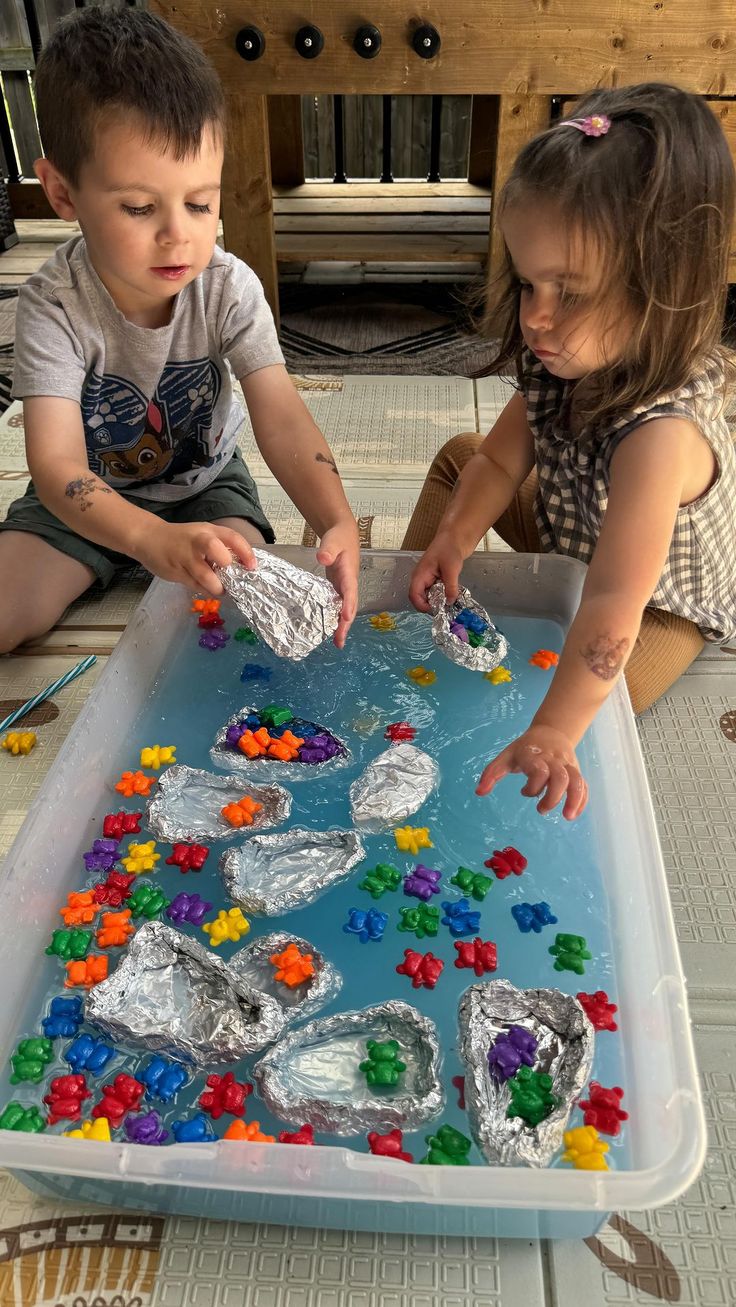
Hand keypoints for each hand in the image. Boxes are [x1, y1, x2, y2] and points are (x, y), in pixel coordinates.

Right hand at [133, 519, 256, 594]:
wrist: (148, 538)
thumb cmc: (182, 539)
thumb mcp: (202, 535)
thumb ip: (220, 547)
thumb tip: (241, 566)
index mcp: (208, 530)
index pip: (232, 537)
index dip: (245, 552)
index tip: (252, 566)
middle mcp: (197, 541)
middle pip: (215, 548)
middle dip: (226, 565)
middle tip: (231, 576)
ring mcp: (185, 557)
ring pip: (205, 576)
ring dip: (217, 587)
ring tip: (221, 590)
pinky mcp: (176, 571)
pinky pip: (195, 586)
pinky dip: (205, 591)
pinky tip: (208, 590)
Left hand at [317, 521, 359, 647]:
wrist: (343, 535)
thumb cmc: (339, 537)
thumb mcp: (333, 540)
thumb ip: (329, 549)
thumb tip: (323, 558)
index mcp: (349, 573)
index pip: (350, 591)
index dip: (348, 605)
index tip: (345, 618)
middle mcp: (349, 584)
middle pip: (349, 607)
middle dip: (345, 624)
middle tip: (339, 641)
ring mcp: (344, 588)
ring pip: (344, 609)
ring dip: (341, 626)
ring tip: (337, 643)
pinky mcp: (337, 589)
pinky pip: (337, 606)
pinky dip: (334, 618)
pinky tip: (328, 630)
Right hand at [408, 531, 465, 612]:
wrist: (455, 536)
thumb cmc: (449, 548)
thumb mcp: (451, 569)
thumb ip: (450, 587)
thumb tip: (450, 602)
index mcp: (420, 575)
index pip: (414, 596)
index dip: (422, 606)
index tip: (436, 610)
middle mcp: (421, 578)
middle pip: (420, 598)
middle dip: (431, 605)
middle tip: (445, 608)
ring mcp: (428, 579)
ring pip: (429, 596)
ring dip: (438, 601)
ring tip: (450, 602)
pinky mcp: (435, 579)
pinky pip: (435, 592)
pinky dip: (442, 595)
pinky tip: (452, 595)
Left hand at [475, 724, 587, 819]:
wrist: (551, 732)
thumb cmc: (525, 749)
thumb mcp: (505, 757)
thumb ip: (492, 774)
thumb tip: (479, 792)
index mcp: (534, 755)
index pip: (539, 770)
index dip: (533, 786)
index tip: (523, 791)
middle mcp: (553, 759)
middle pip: (560, 777)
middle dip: (552, 797)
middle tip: (541, 810)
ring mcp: (566, 765)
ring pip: (576, 780)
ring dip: (574, 799)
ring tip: (567, 817)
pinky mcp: (576, 770)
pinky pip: (583, 784)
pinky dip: (581, 800)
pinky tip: (574, 813)